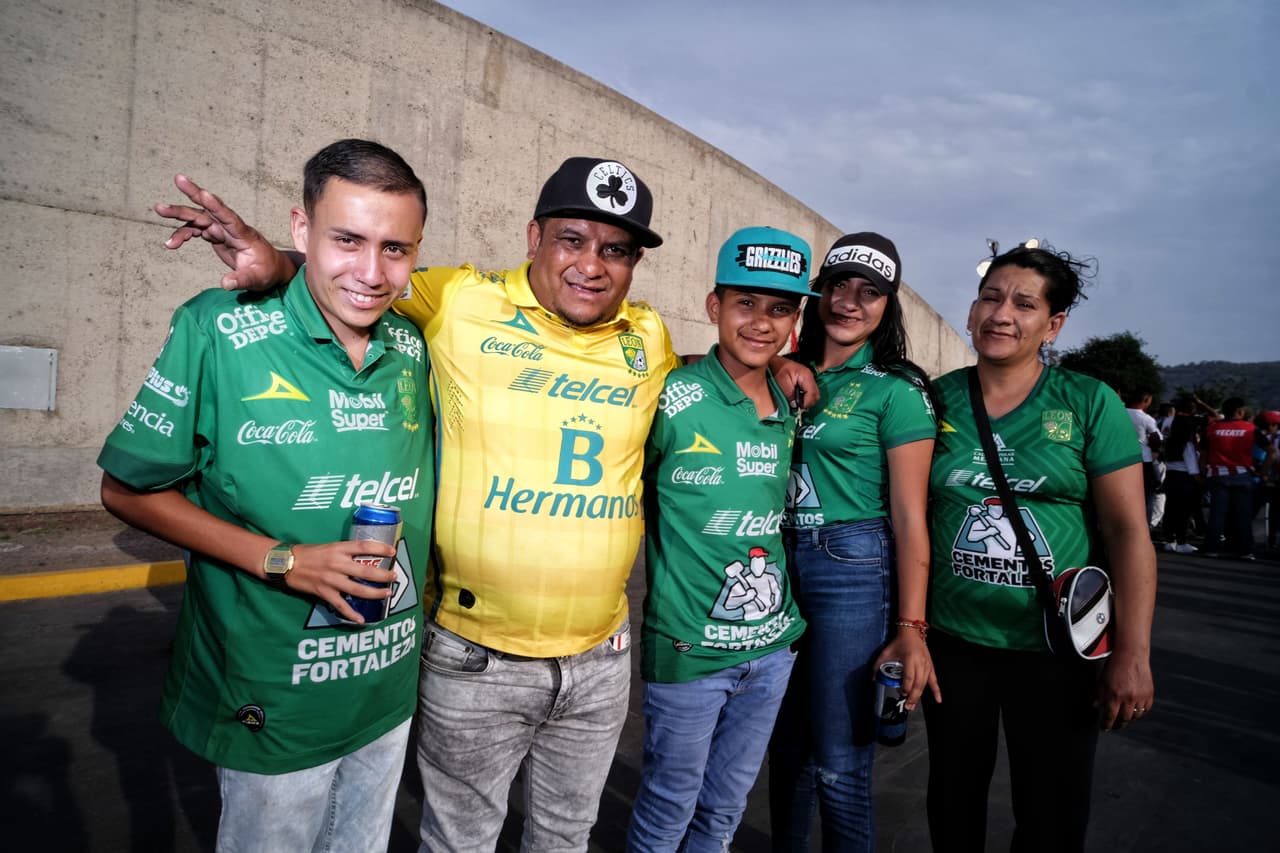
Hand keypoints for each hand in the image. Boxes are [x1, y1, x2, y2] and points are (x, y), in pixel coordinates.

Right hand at [154, 174, 288, 289]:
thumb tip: (225, 284)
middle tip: (178, 179)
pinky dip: (183, 235)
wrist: (270, 270)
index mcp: (244, 234)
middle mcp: (231, 228)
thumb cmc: (267, 272)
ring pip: (198, 218)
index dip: (217, 207)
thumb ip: (241, 280)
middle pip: (210, 210)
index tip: (205, 194)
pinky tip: (171, 244)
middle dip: (194, 195)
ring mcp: (222, 230)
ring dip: (179, 214)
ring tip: (159, 209)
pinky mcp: (216, 236)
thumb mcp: (257, 279)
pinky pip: (196, 231)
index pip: (229, 218)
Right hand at [281, 541, 396, 623]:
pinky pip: (340, 605)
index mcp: (339, 548)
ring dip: (374, 593)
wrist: (285, 563)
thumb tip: (364, 556)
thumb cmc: (308, 553)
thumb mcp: (329, 546)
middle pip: (366, 571)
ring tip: (387, 594)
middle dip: (383, 576)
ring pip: (358, 589)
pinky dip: (351, 613)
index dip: (381, 548)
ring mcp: (331, 579)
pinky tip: (361, 619)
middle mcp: (337, 563)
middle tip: (394, 577)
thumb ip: (345, 552)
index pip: (364, 546)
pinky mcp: (323, 592)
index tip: (393, 551)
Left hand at [770, 358, 819, 409]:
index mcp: (806, 376)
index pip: (812, 394)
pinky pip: (808, 392)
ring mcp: (808, 379)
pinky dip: (804, 397)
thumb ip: (789, 394)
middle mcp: (810, 377)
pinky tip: (796, 399)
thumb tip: (795, 406)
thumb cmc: (777, 369)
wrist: (773, 362)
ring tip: (796, 403)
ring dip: (806, 401)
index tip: (798, 409)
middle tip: (797, 408)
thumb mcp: (782, 382)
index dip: (806, 403)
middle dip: (807, 403)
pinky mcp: (805, 381)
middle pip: (815, 395)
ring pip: (813, 395)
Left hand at [875, 631, 939, 709]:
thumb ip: (878, 664)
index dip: (906, 687)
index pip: (909, 677)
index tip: (901, 694)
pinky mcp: (931, 667)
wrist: (912, 632)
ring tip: (913, 705)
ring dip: (919, 696)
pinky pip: (934, 680)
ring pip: (925, 684)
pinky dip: (937, 690)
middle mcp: (920, 663)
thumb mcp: (886, 652)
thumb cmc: (899, 642)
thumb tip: (873, 678)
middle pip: (918, 683)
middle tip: (907, 706)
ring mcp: (927, 665)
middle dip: (912, 696)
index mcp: (910, 659)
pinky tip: (938, 700)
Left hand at [1096, 648, 1153, 731]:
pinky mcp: (1149, 694)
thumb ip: (1100, 695)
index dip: (1107, 724)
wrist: (1131, 655)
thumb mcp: (1102, 680)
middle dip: (1118, 725)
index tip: (1105, 728)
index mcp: (1114, 696)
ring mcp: (1140, 697)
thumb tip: (1097, 707)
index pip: (1110, 716)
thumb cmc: (1114, 667)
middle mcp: (1128, 698)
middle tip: (1114, 726)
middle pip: (1124, 719)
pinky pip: (1145, 709)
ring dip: (1129, 720)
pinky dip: (1139, 713)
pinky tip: (1134, 712)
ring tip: (1124, 720)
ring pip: (1135, 716)